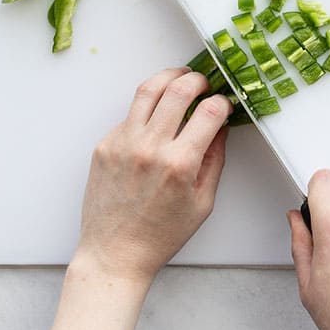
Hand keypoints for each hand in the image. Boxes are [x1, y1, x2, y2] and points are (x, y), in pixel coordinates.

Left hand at [45, 67, 231, 329]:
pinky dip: (147, 108)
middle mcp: (150, 147)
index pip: (209, 111)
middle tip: (203, 83)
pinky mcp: (105, 144)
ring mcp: (123, 143)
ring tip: (179, 79)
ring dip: (169, 77)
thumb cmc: (160, 234)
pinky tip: (155, 117)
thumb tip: (220, 127)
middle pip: (178, 90)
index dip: (223, 102)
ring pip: (148, 90)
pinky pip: (130, 114)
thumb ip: (214, 159)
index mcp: (179, 164)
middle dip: (198, 79)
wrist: (114, 252)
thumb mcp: (202, 202)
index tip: (224, 104)